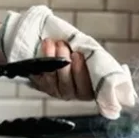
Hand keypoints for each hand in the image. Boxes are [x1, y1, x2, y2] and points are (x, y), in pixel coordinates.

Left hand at [0, 5, 136, 117]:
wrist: (63, 52)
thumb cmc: (83, 55)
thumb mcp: (93, 57)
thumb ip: (96, 60)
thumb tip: (98, 57)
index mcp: (89, 90)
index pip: (86, 87)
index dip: (80, 71)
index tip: (77, 54)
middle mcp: (72, 94)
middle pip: (67, 83)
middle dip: (64, 62)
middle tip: (63, 45)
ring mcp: (57, 91)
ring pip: (52, 80)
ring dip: (51, 59)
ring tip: (51, 43)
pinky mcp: (43, 85)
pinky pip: (39, 77)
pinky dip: (39, 63)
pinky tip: (42, 50)